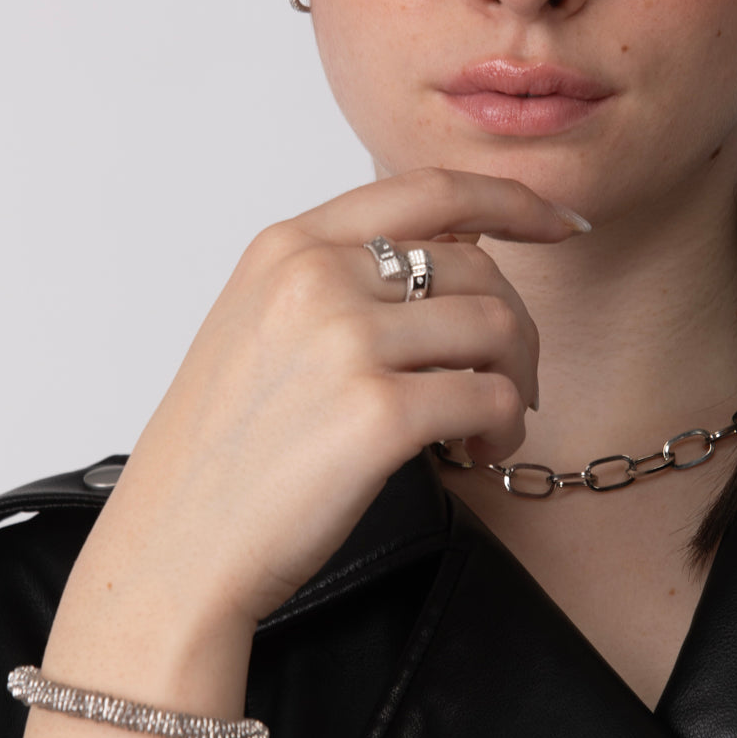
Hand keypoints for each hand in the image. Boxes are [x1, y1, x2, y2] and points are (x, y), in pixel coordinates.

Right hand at [81, 169, 583, 630]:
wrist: (175, 549)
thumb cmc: (224, 450)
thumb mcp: (264, 323)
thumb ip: (345, 274)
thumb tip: (463, 247)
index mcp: (288, 245)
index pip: (430, 189)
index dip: (513, 200)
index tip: (561, 222)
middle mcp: (316, 277)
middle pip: (478, 268)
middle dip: (517, 329)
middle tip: (512, 383)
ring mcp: (345, 341)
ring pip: (497, 328)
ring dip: (515, 384)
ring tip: (488, 429)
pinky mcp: (377, 413)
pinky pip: (492, 397)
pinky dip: (504, 429)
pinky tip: (477, 455)